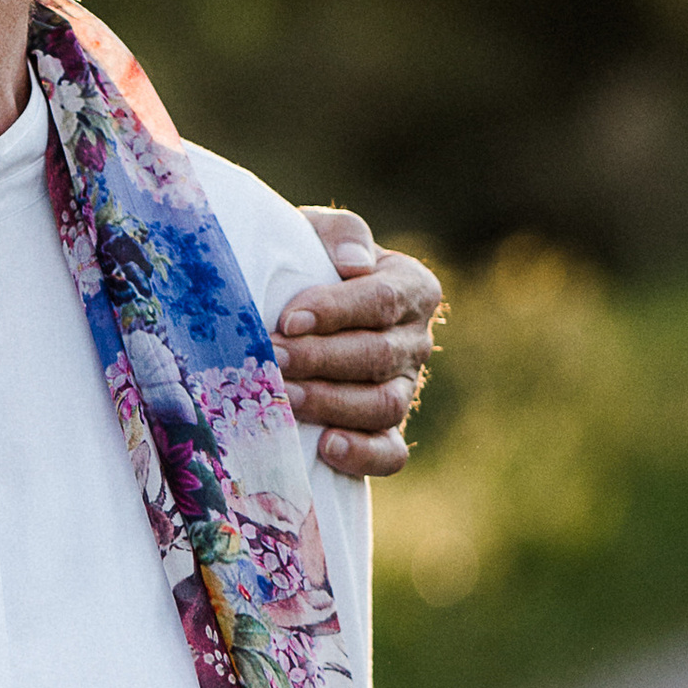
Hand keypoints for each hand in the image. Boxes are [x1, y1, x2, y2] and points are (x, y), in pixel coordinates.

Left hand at [274, 209, 443, 479]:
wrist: (290, 309)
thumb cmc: (304, 263)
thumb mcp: (317, 233)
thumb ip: (340, 234)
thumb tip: (354, 265)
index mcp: (410, 287)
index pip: (382, 300)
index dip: (336, 311)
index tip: (289, 319)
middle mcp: (414, 340)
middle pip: (379, 355)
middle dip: (321, 359)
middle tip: (273, 359)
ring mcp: (405, 389)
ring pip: (384, 405)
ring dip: (332, 403)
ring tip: (284, 399)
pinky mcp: (386, 431)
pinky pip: (390, 454)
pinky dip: (363, 455)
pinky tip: (326, 447)